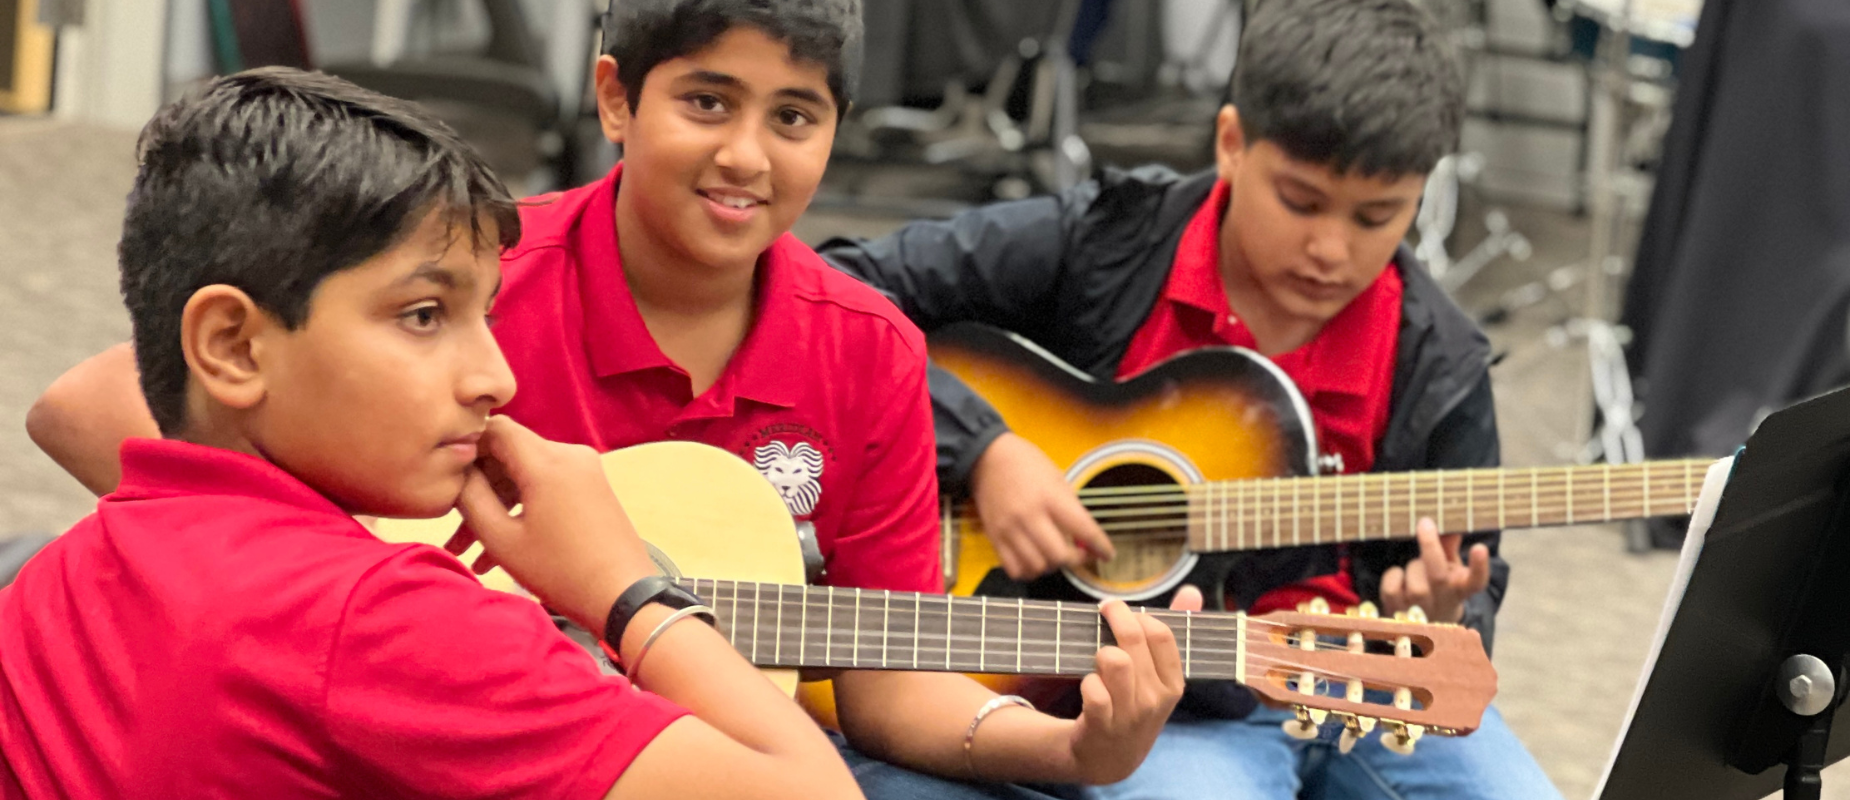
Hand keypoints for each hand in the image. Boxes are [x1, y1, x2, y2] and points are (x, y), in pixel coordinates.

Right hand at [445, 416, 658, 630]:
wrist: (624, 597)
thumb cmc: (560, 571)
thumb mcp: (503, 538)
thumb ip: (471, 498)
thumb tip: (458, 472)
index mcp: (547, 460)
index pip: (495, 428)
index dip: (465, 447)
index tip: (443, 475)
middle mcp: (570, 455)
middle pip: (510, 455)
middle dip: (477, 490)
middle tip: (450, 527)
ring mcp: (585, 471)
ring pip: (526, 476)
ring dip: (496, 508)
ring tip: (466, 553)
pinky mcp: (592, 489)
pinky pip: (547, 488)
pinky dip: (522, 511)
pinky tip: (495, 554)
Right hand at [969, 432, 1115, 579]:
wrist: (987, 458)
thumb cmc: (1026, 464)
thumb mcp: (1057, 478)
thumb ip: (1071, 508)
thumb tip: (1086, 538)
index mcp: (1050, 497)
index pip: (1082, 529)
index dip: (1100, 546)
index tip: (1108, 554)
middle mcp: (1029, 516)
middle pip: (1059, 556)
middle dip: (1076, 559)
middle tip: (1080, 553)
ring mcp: (1009, 529)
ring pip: (1037, 566)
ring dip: (1052, 566)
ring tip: (1056, 555)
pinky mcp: (994, 538)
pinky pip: (1015, 569)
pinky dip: (1029, 571)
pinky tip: (1035, 560)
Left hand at [1064, 587, 1197, 783]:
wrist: (1112, 757)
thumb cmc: (1136, 704)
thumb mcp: (1160, 676)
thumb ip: (1174, 632)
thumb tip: (1192, 590)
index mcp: (1174, 684)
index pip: (1162, 634)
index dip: (1139, 615)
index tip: (1126, 610)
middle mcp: (1155, 699)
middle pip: (1133, 639)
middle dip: (1115, 616)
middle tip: (1104, 609)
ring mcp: (1130, 714)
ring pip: (1113, 660)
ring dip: (1101, 653)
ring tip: (1100, 660)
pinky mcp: (1102, 725)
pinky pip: (1093, 689)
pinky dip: (1087, 682)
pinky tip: (1091, 686)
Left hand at [1378, 518, 1491, 622]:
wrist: (1426, 622)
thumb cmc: (1440, 585)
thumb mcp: (1450, 566)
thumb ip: (1449, 546)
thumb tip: (1451, 526)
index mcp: (1462, 588)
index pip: (1477, 581)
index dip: (1479, 566)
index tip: (1480, 547)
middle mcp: (1444, 602)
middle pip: (1438, 577)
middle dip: (1430, 547)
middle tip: (1425, 523)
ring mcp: (1421, 611)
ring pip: (1414, 583)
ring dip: (1412, 567)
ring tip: (1416, 569)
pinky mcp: (1398, 612)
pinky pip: (1392, 587)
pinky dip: (1393, 576)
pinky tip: (1400, 578)